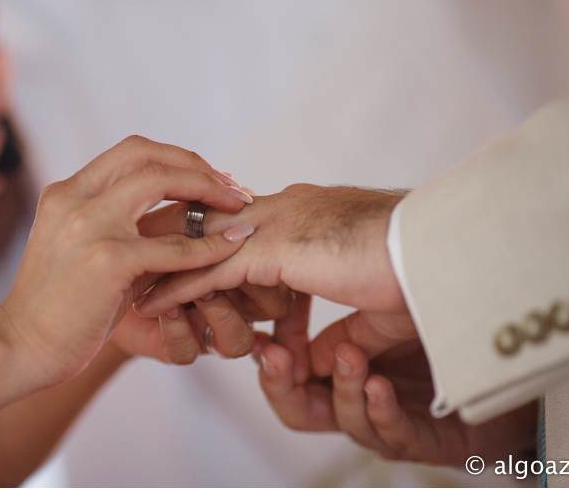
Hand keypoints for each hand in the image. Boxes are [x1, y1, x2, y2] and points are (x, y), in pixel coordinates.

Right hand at [0, 136, 254, 386]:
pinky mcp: (107, 260)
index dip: (177, 158)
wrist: (20, 348)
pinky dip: (208, 246)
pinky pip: (173, 246)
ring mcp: (89, 225)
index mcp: (67, 192)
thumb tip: (183, 215)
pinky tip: (231, 249)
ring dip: (208, 189)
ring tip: (239, 208)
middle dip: (197, 164)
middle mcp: (74, 197)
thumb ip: (124, 227)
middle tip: (233, 188)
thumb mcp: (85, 251)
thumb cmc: (59, 306)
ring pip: (161, 181)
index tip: (209, 178)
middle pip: (147, 153)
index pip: (131, 151)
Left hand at [134, 185, 415, 356]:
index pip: (244, 227)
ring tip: (132, 285)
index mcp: (306, 211)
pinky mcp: (273, 248)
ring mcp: (276, 224)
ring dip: (167, 265)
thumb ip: (342, 328)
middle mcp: (284, 209)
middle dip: (175, 245)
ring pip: (203, 244)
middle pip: (210, 225)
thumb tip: (324, 359)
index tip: (186, 262)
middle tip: (138, 263)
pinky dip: (181, 286)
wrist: (437, 251)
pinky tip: (153, 301)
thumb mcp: (370, 303)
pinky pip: (212, 269)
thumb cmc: (416, 270)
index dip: (213, 245)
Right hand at [257, 324, 537, 464]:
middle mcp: (361, 407)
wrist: (508, 363)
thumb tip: (291, 333)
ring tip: (349, 356)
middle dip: (284, 387)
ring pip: (349, 422)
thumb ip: (345, 330)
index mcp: (343, 378)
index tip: (261, 340)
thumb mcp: (386, 323)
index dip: (273, 365)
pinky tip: (378, 385)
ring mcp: (392, 427)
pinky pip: (396, 434)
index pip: (292, 381)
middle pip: (303, 413)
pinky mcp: (429, 441)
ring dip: (344, 389)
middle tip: (278, 358)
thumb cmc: (443, 340)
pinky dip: (382, 410)